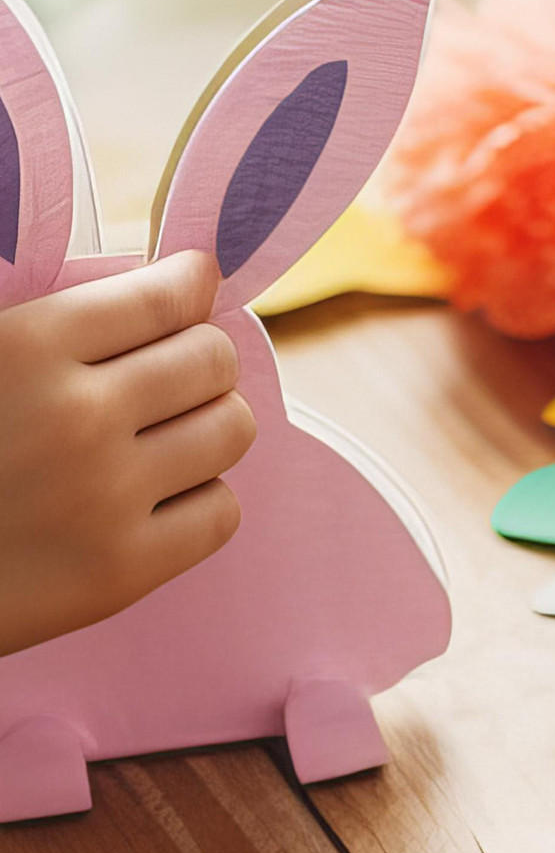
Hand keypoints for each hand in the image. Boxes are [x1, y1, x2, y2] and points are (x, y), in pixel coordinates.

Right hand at [0, 253, 256, 655]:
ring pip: (232, 429)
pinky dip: (197, 503)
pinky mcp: (119, 573)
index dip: (189, 287)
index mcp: (25, 348)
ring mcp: (105, 497)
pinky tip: (153, 501)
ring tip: (162, 438)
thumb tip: (189, 279)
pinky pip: (220, 513)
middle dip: (199, 361)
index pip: (166, 296)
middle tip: (168, 378)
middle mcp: (77, 416)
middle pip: (213, 360)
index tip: (193, 286)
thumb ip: (56, 324)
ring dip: (207, 426)